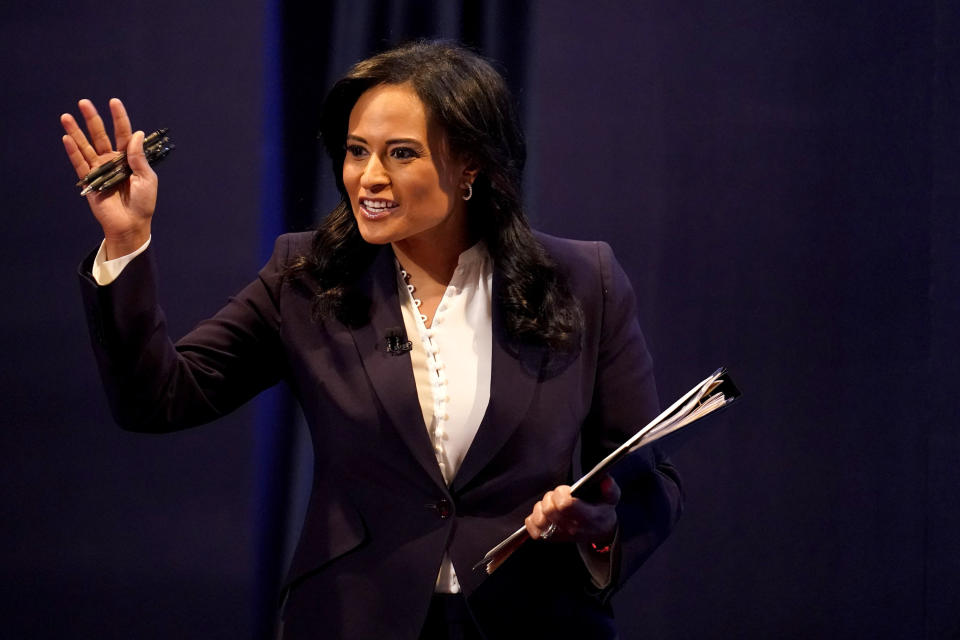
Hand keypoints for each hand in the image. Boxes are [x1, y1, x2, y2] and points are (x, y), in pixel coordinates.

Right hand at [61, 98, 156, 258]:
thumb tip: (136, 133)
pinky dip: (73, 151)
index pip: (123, 134)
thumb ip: (139, 157)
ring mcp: (100, 170)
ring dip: (76, 132)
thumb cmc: (144, 203)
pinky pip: (79, 164)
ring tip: (66, 116)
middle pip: (101, 136)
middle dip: (92, 119)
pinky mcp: (90, 181)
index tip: (114, 102)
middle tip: (84, 102)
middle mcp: (113, 161)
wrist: (131, 224)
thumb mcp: (147, 178)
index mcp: (129, 159)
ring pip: (86, 146)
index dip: (119, 118)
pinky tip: (67, 138)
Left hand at [524, 474, 620, 544]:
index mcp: (586, 517)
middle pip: (549, 509)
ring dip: (542, 507)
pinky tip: (545, 514)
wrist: (599, 533)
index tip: (568, 490)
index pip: (565, 505)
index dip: (562, 493)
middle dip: (551, 497)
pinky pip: (531, 526)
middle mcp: (571, 529)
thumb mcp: (611, 499)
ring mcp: (558, 535)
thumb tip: (605, 479)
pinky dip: (533, 518)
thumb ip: (610, 488)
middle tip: (559, 495)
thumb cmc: (601, 511)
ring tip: (552, 505)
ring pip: (538, 518)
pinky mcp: (547, 538)